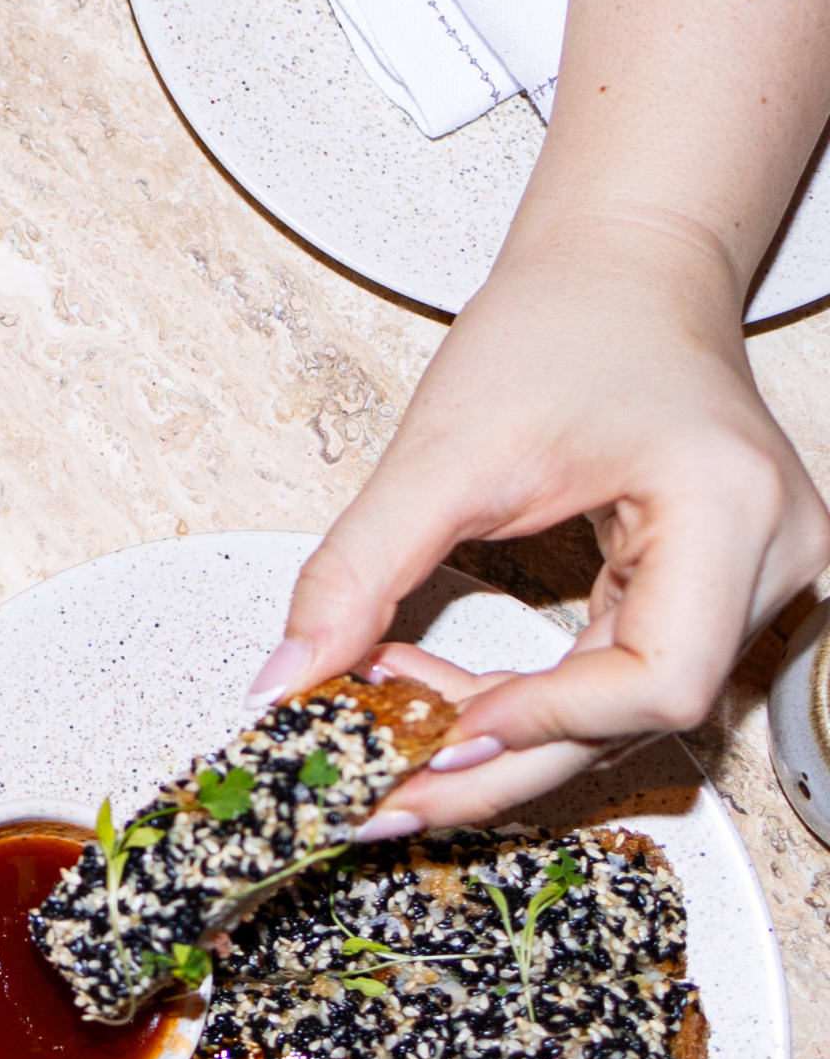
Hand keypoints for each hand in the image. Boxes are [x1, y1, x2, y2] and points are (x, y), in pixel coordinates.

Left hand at [263, 221, 828, 832]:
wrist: (619, 271)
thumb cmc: (557, 328)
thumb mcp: (442, 450)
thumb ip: (357, 570)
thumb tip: (285, 679)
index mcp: (732, 514)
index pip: (657, 681)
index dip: (536, 721)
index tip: (423, 733)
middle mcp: (772, 561)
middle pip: (638, 717)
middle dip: (496, 756)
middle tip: (376, 788)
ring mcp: (758, 582)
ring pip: (623, 712)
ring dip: (503, 730)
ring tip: (387, 722)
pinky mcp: (717, 591)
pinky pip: (621, 677)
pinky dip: (529, 697)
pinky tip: (440, 695)